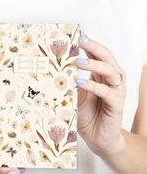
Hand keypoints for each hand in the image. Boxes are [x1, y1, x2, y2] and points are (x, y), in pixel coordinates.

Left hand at [76, 31, 126, 156]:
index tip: (76, 35)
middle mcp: (111, 80)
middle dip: (94, 47)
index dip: (89, 45)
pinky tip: (81, 82)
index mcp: (101, 76)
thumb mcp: (75, 96)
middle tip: (81, 39)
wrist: (97, 138)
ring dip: (95, 65)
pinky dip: (94, 86)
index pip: (97, 55)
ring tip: (78, 62)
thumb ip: (71, 83)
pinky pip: (108, 92)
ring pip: (111, 71)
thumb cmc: (86, 116)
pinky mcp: (117, 104)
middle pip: (107, 58)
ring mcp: (115, 91)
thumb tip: (56, 69)